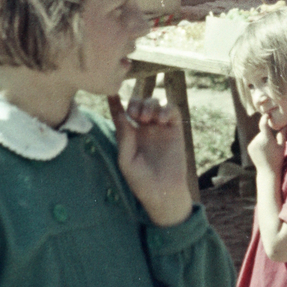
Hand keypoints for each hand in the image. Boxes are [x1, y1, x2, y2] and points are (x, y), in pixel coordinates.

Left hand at [109, 94, 191, 224]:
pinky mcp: (175, 129)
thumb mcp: (126, 160)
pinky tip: (161, 120)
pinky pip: (172, 110)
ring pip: (154, 102)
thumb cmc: (141, 181)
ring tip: (147, 118)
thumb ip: (124, 137)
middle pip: (138, 102)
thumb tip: (121, 115)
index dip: (115, 102)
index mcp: (129, 135)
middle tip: (135, 115)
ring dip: (149, 104)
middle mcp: (144, 128)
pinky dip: (166, 109)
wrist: (164, 192)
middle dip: (135, 102)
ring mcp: (160, 127)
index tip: (110, 93)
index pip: (120, 114)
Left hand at [248, 114, 285, 175]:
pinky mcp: (249, 147)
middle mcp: (257, 140)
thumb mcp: (282, 145)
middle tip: (273, 144)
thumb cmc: (277, 158)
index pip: (263, 123)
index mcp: (266, 139)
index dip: (265, 117)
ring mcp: (252, 144)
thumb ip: (283, 133)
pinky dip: (259, 143)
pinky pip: (255, 141)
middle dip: (267, 134)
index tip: (268, 114)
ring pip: (259, 137)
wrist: (267, 171)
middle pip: (263, 132)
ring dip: (263, 139)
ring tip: (268, 150)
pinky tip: (263, 152)